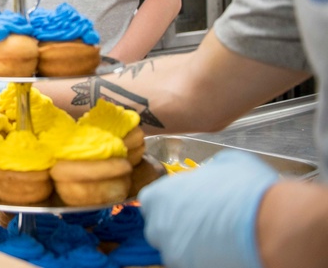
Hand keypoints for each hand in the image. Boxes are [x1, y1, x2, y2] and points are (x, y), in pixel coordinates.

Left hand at [140, 149, 277, 267]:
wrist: (271, 224)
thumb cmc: (245, 189)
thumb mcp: (224, 164)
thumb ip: (203, 173)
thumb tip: (208, 176)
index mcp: (158, 197)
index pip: (150, 201)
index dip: (168, 202)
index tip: (186, 202)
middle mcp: (158, 227)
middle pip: (159, 227)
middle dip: (177, 225)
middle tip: (203, 220)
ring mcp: (173, 253)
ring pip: (176, 249)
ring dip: (191, 243)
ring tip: (218, 236)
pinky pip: (192, 262)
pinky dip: (204, 258)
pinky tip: (224, 250)